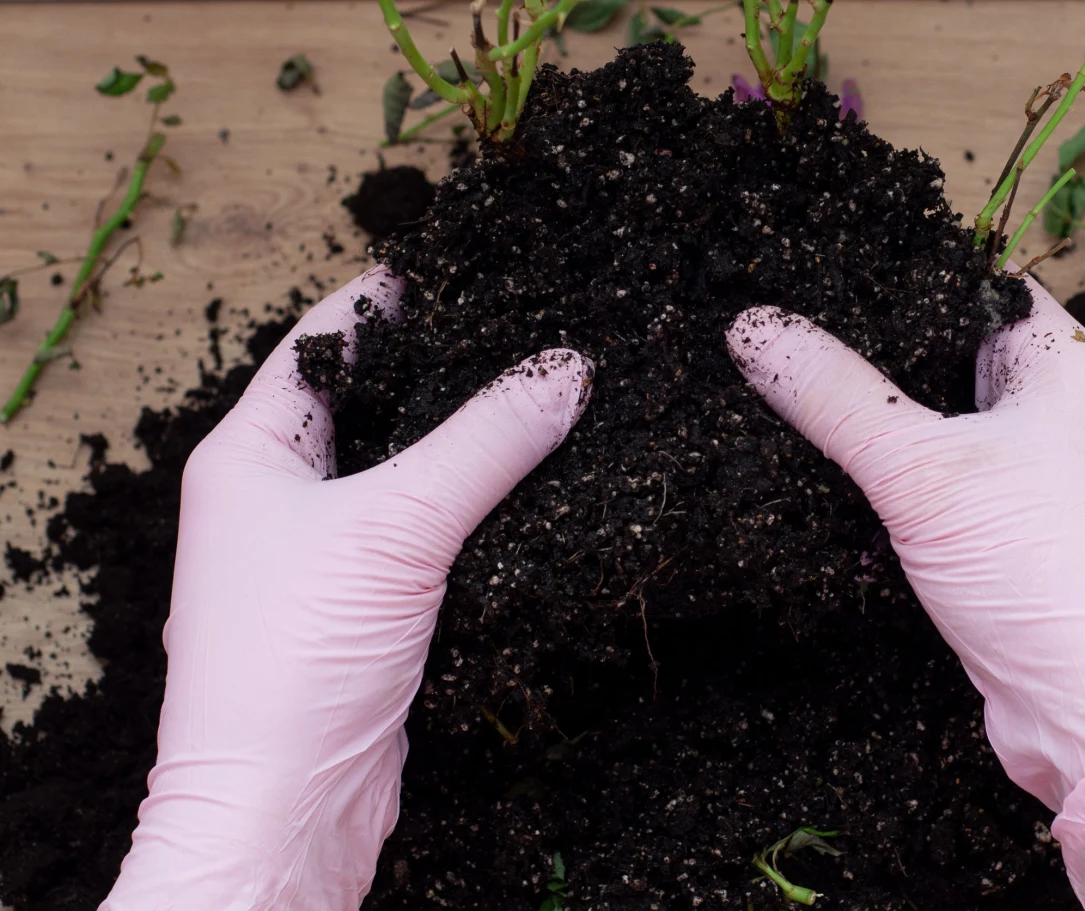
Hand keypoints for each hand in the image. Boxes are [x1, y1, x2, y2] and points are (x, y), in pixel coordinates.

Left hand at [100, 268, 593, 910]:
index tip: (454, 265)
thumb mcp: (395, 526)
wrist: (286, 812)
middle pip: (372, 407)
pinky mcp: (371, 612)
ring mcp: (326, 559)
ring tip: (542, 395)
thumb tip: (565, 370)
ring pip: (407, 475)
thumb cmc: (293, 662)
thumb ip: (484, 441)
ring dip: (467, 444)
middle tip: (521, 327)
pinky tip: (535, 490)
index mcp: (251, 455)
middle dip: (442, 369)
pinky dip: (477, 512)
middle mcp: (281, 499)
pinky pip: (430, 537)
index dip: (385, 302)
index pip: (321, 346)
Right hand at [726, 276, 1084, 910]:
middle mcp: (1071, 411)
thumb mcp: (921, 474)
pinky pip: (956, 484)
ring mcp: (1052, 476)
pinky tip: (847, 483)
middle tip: (793, 341)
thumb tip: (753, 329)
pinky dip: (907, 481)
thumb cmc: (1047, 577)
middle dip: (880, 356)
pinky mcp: (1027, 536)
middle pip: (956, 356)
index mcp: (1072, 367)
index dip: (903, 278)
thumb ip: (834, 396)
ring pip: (952, 425)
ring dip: (890, 425)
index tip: (822, 278)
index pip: (978, 286)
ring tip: (802, 404)